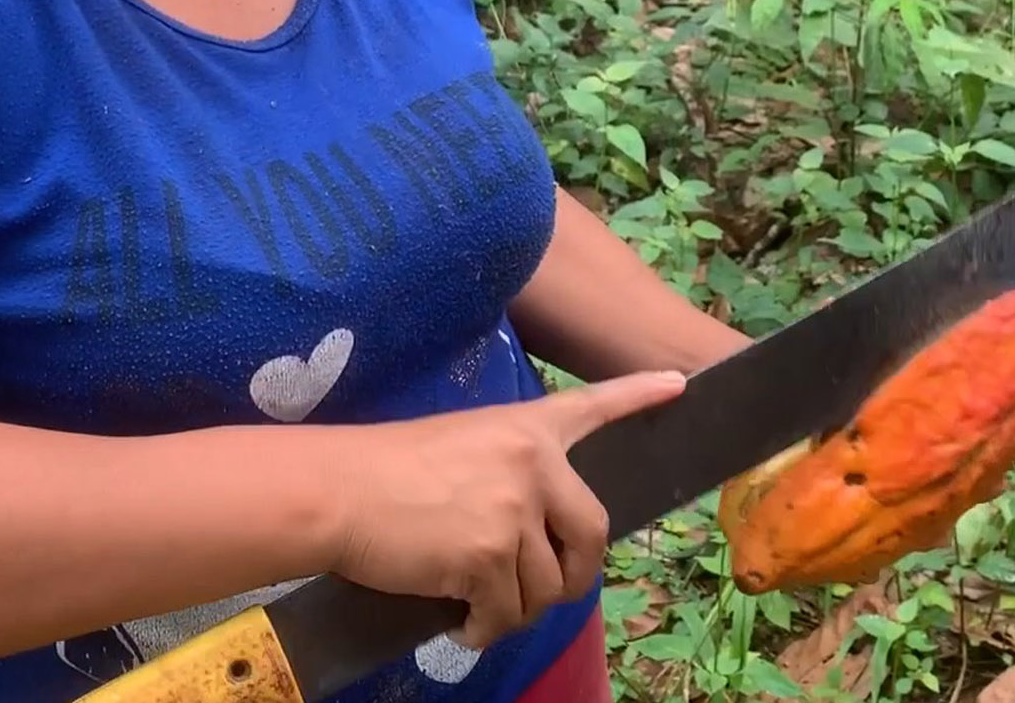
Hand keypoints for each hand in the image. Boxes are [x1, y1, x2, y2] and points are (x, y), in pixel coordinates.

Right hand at [328, 370, 686, 647]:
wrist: (338, 491)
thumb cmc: (384, 468)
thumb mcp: (461, 444)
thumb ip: (510, 474)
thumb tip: (535, 536)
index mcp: (526, 429)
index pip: (593, 407)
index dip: (638, 396)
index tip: (677, 385)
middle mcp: (533, 464)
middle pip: (591, 534)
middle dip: (575, 573)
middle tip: (544, 589)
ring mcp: (514, 511)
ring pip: (548, 585)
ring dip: (516, 606)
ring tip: (477, 601)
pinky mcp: (490, 557)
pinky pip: (507, 612)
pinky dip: (485, 629)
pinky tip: (462, 623)